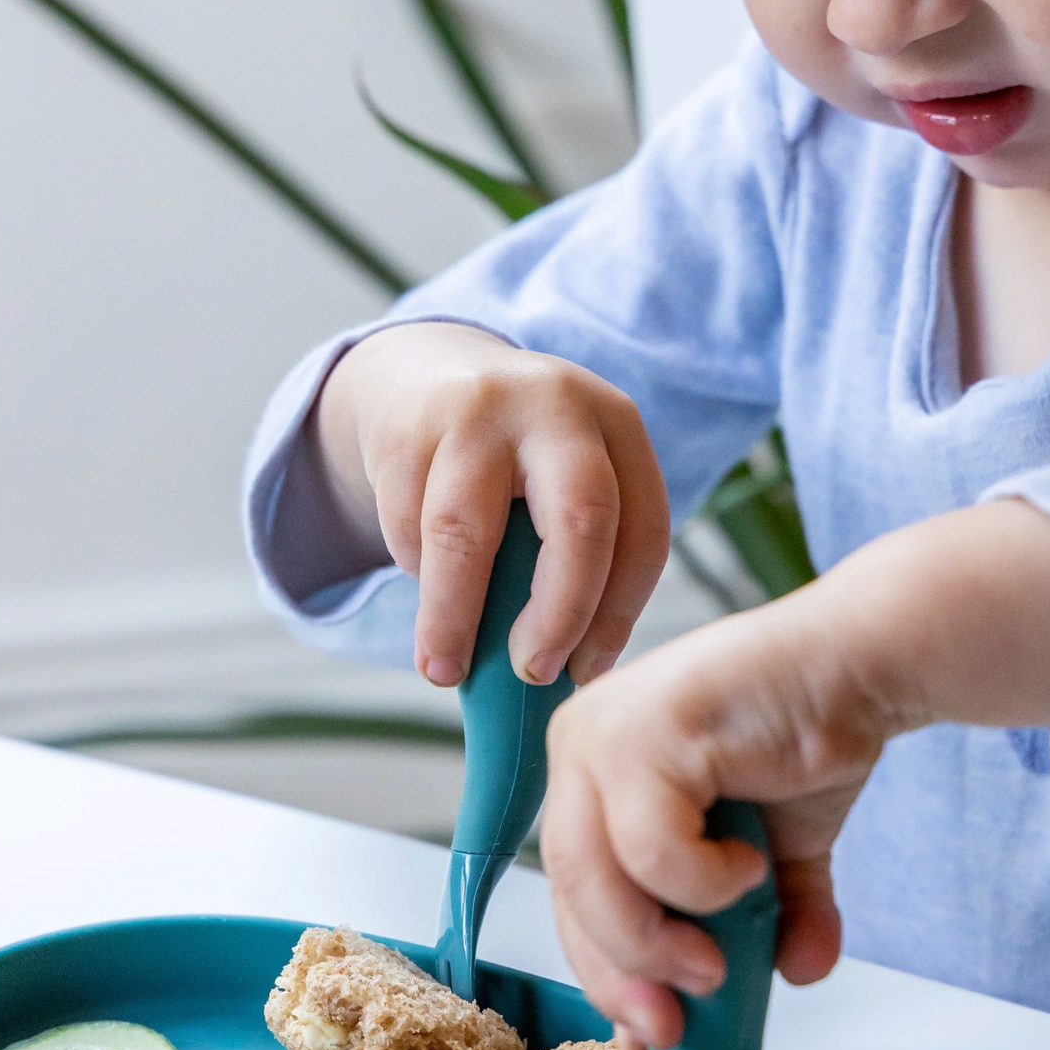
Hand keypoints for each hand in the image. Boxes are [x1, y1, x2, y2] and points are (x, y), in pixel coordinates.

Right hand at [311, 321, 670, 685]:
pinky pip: (408, 527)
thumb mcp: (561, 480)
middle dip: (560, 614)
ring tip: (444, 670)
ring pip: (465, 532)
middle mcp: (558, 407)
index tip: (585, 673)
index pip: (643, 532)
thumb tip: (567, 677)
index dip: (619, 615)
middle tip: (534, 673)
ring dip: (454, 616)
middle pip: (580, 523)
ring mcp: (478, 411)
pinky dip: (416, 573)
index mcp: (618, 425)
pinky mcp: (406, 429)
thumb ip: (579, 554)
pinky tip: (426, 582)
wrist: (421, 373)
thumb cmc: (510, 460)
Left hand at [541, 499, 1049, 1049]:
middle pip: (570, 889)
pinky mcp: (647, 727)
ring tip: (719, 966)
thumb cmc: (809, 739)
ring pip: (595, 876)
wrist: (865, 665)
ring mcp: (606, 730)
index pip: (574, 890)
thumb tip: (794, 979)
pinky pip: (652, 846)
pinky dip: (703, 882)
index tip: (644, 1031)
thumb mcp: (774, 856)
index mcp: (593, 773)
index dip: (604, 968)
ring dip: (655, 944)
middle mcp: (581, 744)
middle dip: (619, 972)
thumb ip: (767, 919)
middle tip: (672, 1028)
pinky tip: (750, 865)